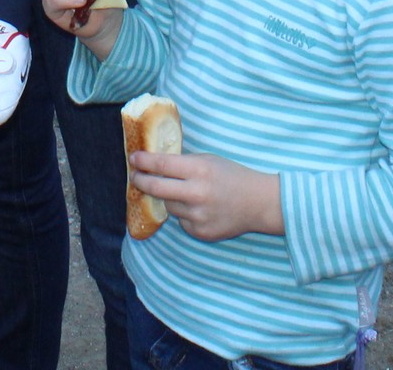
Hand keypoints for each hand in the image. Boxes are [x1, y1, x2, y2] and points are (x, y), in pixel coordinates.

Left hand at [127, 150, 282, 241]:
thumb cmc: (232, 176)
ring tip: (185, 193)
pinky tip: (200, 208)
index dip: (144, 161)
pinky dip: (185, 213)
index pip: (162, 164)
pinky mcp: (200, 232)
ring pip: (169, 205)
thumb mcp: (209, 160)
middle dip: (141, 181)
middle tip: (136, 177)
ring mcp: (198, 215)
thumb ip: (184, 163)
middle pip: (156, 188)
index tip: (133, 159)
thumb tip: (154, 165)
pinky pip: (182, 221)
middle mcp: (197, 193)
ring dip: (170, 198)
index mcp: (200, 170)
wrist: (259, 203)